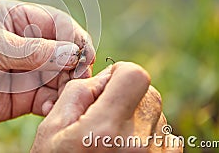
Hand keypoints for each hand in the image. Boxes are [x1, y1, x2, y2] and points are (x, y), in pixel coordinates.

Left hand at [0, 0, 94, 130]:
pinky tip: (48, 109)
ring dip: (66, 86)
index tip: (83, 54)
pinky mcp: (21, 96)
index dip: (74, 37)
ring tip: (65, 96)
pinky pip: (47, 99)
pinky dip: (53, 104)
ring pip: (59, 76)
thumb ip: (33, 51)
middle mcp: (25, 44)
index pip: (58, 23)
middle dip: (74, 64)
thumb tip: (71, 52)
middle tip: (77, 79)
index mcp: (17, 19)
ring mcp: (24, 71)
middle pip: (63, 51)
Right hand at [31, 62, 182, 152]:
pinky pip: (166, 140)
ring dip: (137, 119)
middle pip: (149, 94)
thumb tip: (103, 78)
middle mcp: (138, 146)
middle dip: (126, 97)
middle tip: (103, 117)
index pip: (135, 76)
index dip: (119, 73)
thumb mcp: (51, 130)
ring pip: (158, 116)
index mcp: (104, 131)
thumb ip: (76, 93)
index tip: (106, 86)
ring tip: (111, 142)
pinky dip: (148, 138)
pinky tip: (125, 152)